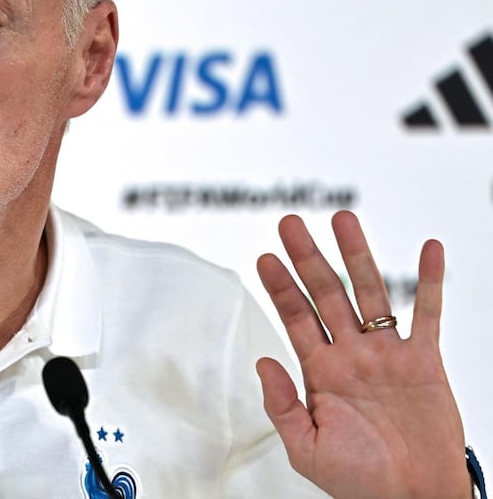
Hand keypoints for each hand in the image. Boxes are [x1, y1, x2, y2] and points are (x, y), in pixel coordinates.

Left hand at [256, 211, 466, 498]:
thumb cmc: (360, 481)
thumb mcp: (306, 448)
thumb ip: (281, 405)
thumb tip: (263, 363)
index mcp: (320, 372)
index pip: (295, 318)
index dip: (281, 287)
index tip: (264, 258)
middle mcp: (351, 354)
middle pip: (326, 294)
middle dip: (308, 258)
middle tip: (289, 223)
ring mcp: (387, 354)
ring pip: (370, 292)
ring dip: (356, 255)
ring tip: (343, 220)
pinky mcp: (425, 362)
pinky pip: (428, 314)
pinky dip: (430, 281)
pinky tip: (428, 250)